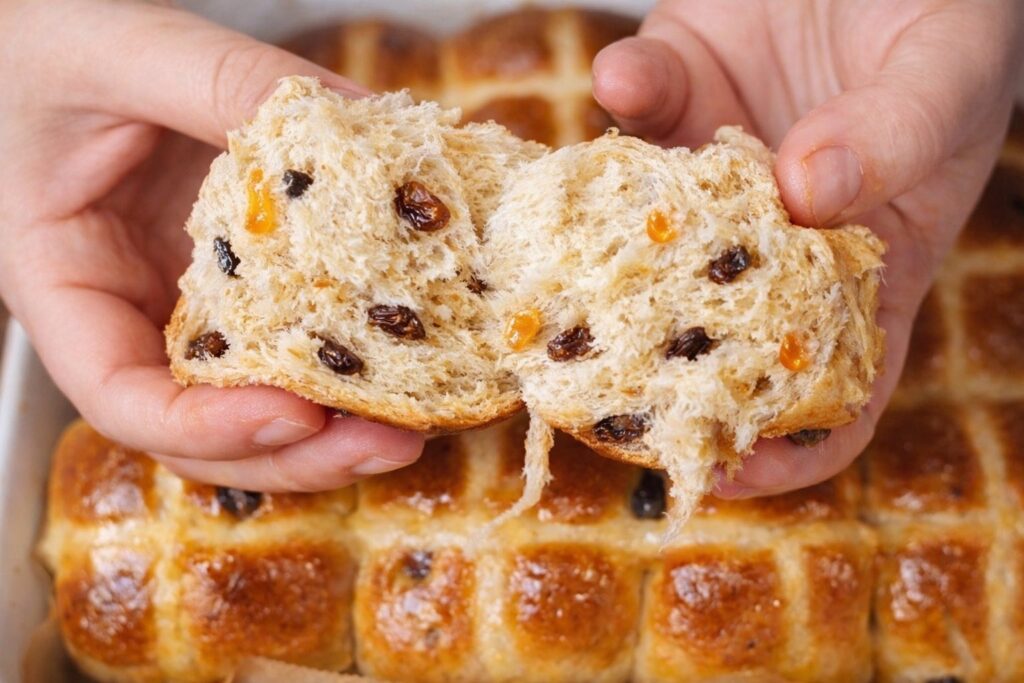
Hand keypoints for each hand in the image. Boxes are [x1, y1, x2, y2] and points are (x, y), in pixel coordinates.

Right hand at [0, 0, 423, 490]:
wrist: (46, 31)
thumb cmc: (42, 40)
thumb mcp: (121, 50)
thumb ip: (224, 82)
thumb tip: (358, 127)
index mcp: (66, 282)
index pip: (122, 397)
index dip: (209, 427)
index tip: (295, 414)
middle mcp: (129, 314)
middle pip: (204, 432)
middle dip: (297, 452)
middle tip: (388, 442)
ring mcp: (187, 304)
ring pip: (253, 405)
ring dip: (334, 430)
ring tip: (414, 422)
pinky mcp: (239, 282)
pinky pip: (292, 341)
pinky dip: (345, 363)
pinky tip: (405, 358)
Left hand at [593, 0, 1023, 496]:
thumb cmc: (945, 15)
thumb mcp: (949, 76)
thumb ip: (896, 134)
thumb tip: (808, 191)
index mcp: (864, 258)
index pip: (836, 387)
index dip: (788, 449)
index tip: (724, 475)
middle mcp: (772, 229)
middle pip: (709, 330)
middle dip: (652, 371)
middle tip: (594, 397)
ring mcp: (713, 166)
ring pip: (640, 231)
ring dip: (600, 246)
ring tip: (568, 261)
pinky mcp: (674, 90)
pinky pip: (630, 106)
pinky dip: (623, 93)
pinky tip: (629, 77)